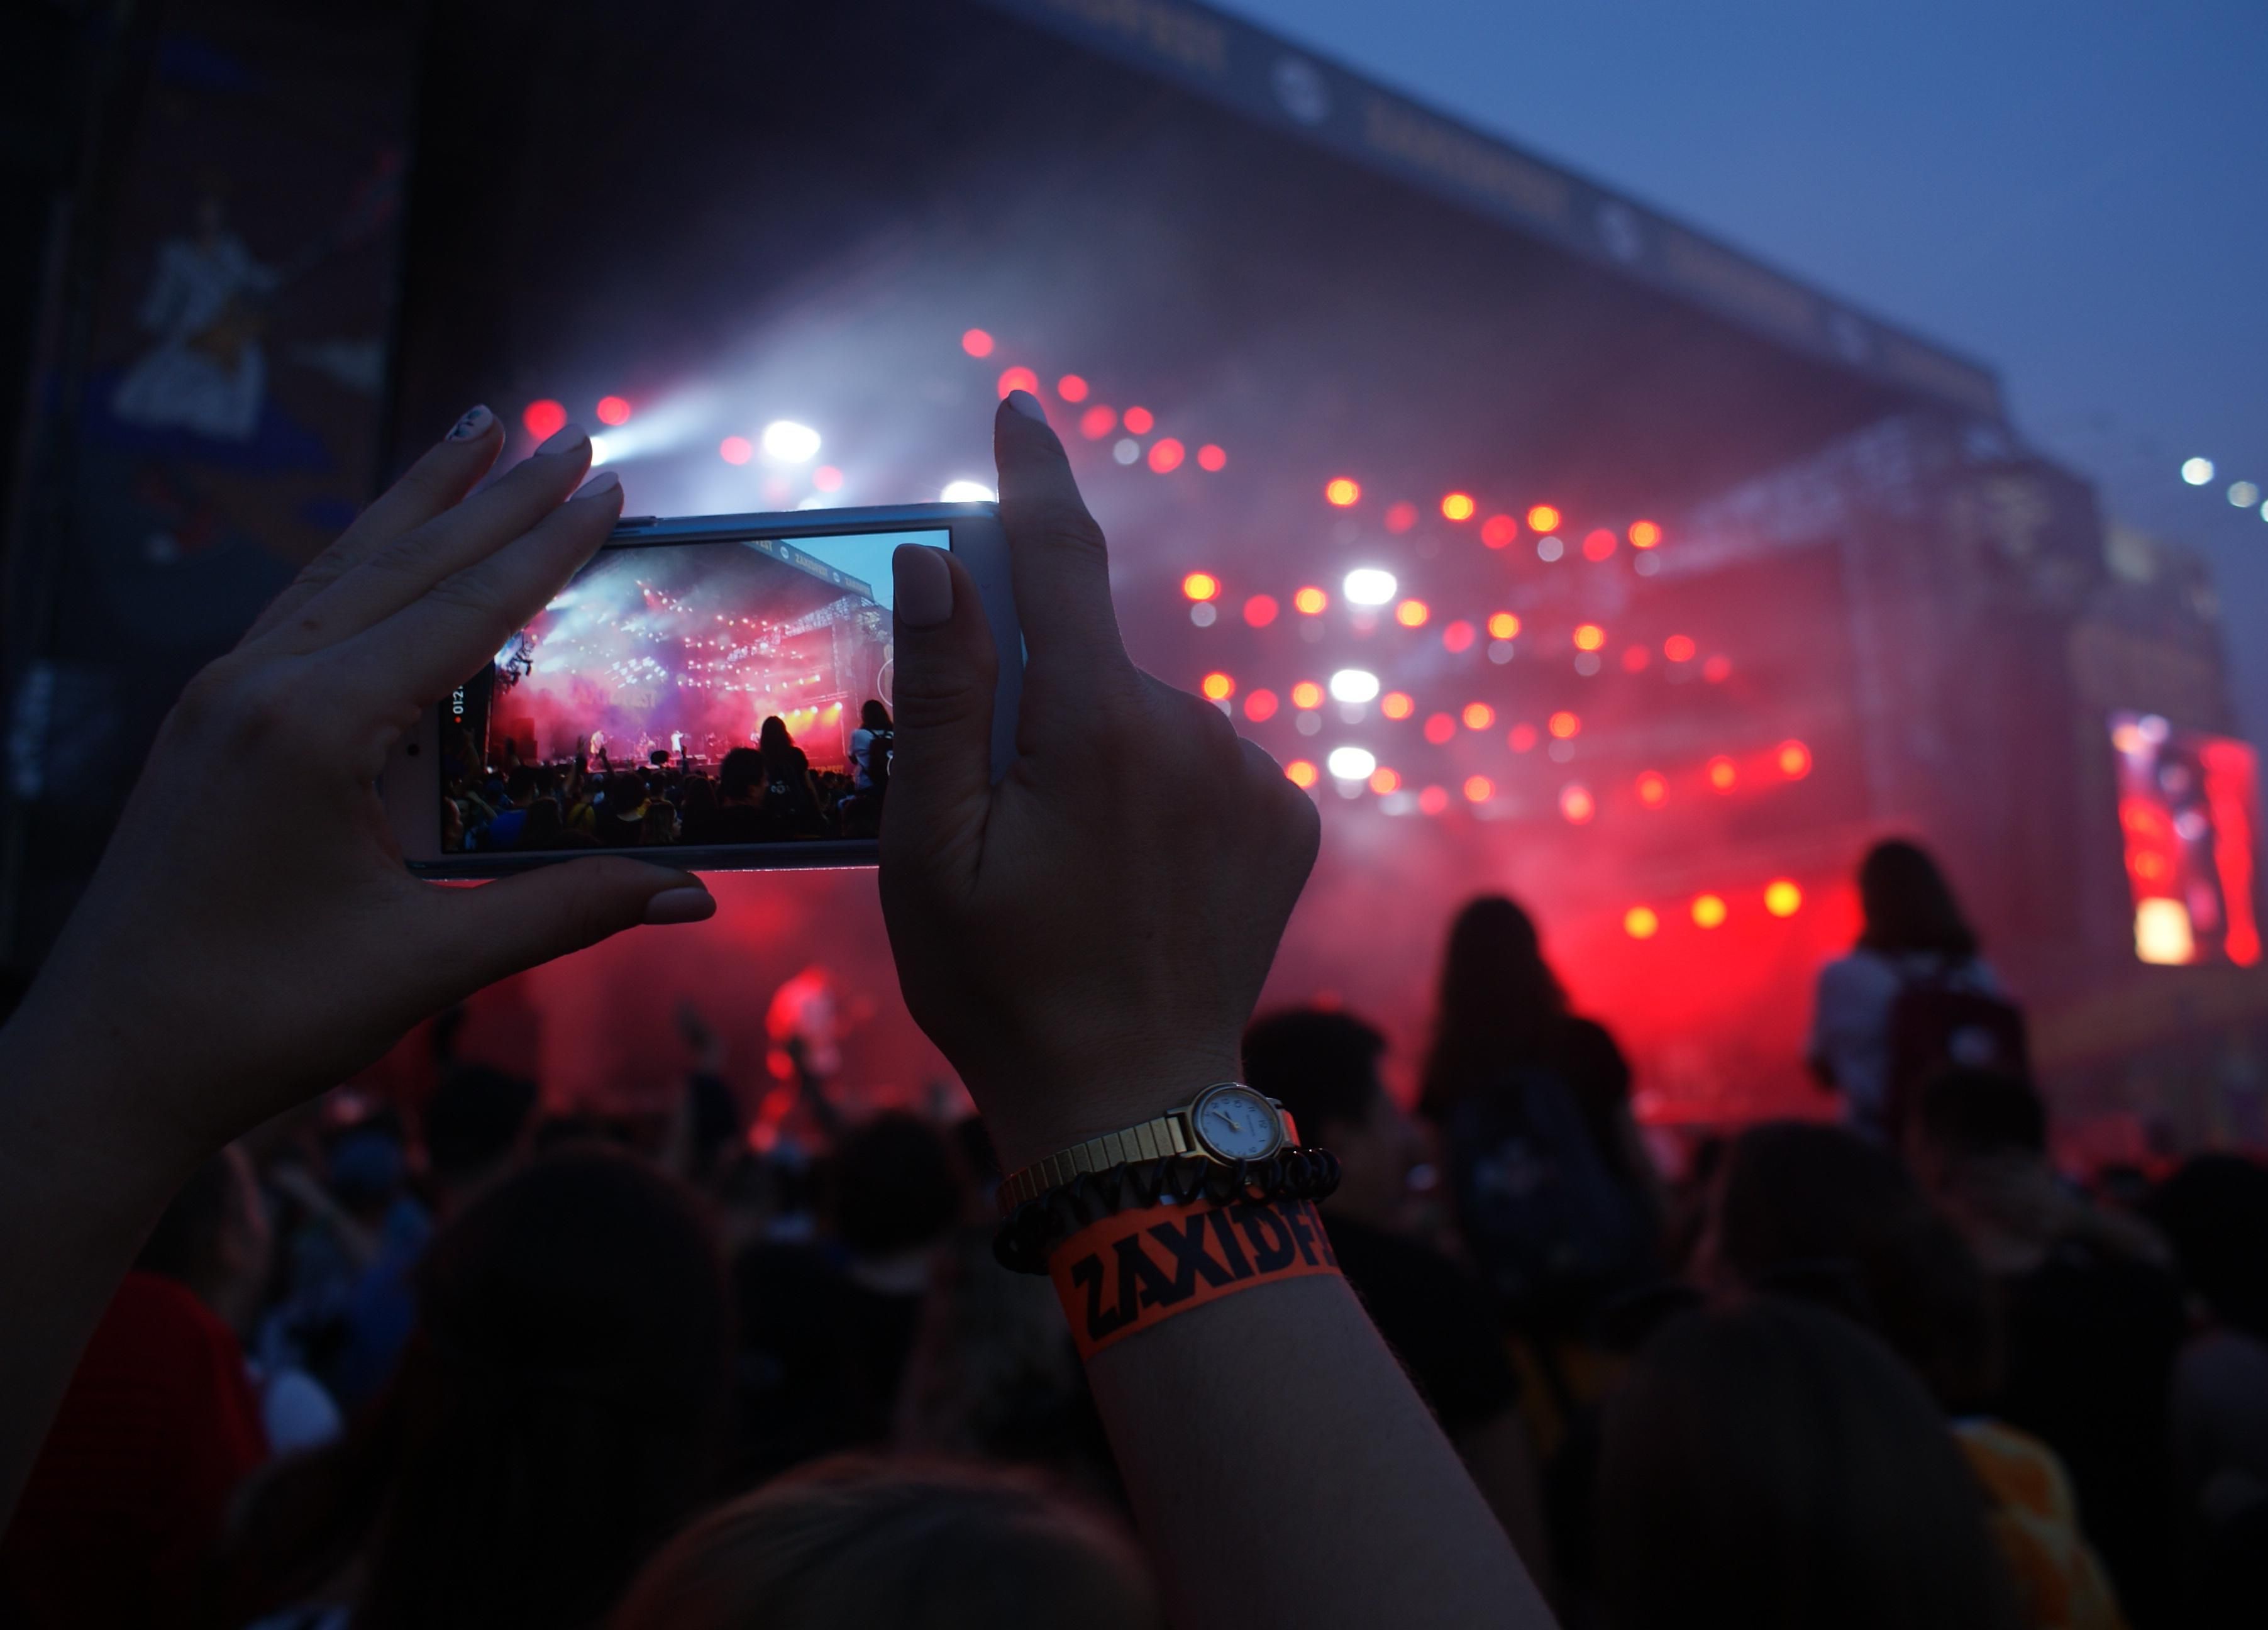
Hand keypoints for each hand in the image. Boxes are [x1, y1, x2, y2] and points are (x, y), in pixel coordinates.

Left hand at [5, 409, 714, 1178]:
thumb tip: (691, 894)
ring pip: (338, 570)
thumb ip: (561, 912)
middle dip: (492, 496)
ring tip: (477, 436)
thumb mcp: (422, 965)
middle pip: (399, 565)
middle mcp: (257, 686)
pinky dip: (360, 561)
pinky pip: (298, 612)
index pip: (458, 613)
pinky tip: (387, 546)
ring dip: (417, 504)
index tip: (605, 484)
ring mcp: (219, 698)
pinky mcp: (205, 725)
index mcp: (311, 727)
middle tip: (567, 435)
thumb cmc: (253, 1018)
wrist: (102, 1066)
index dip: (543, 548)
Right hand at [878, 393, 1319, 1170]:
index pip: (1061, 558)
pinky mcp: (1289, 819)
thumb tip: (943, 557)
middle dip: (1040, 703)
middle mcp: (1193, 731)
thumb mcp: (931, 848)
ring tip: (1073, 873)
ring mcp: (1253, 775)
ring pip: (1146, 717)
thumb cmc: (1002, 986)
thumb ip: (943, 695)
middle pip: (1093, 661)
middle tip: (1002, 823)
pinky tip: (1136, 877)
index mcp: (1095, 728)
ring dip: (1100, 754)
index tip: (1021, 410)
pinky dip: (1161, 793)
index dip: (1033, 478)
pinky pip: (1204, 764)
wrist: (1130, 1105)